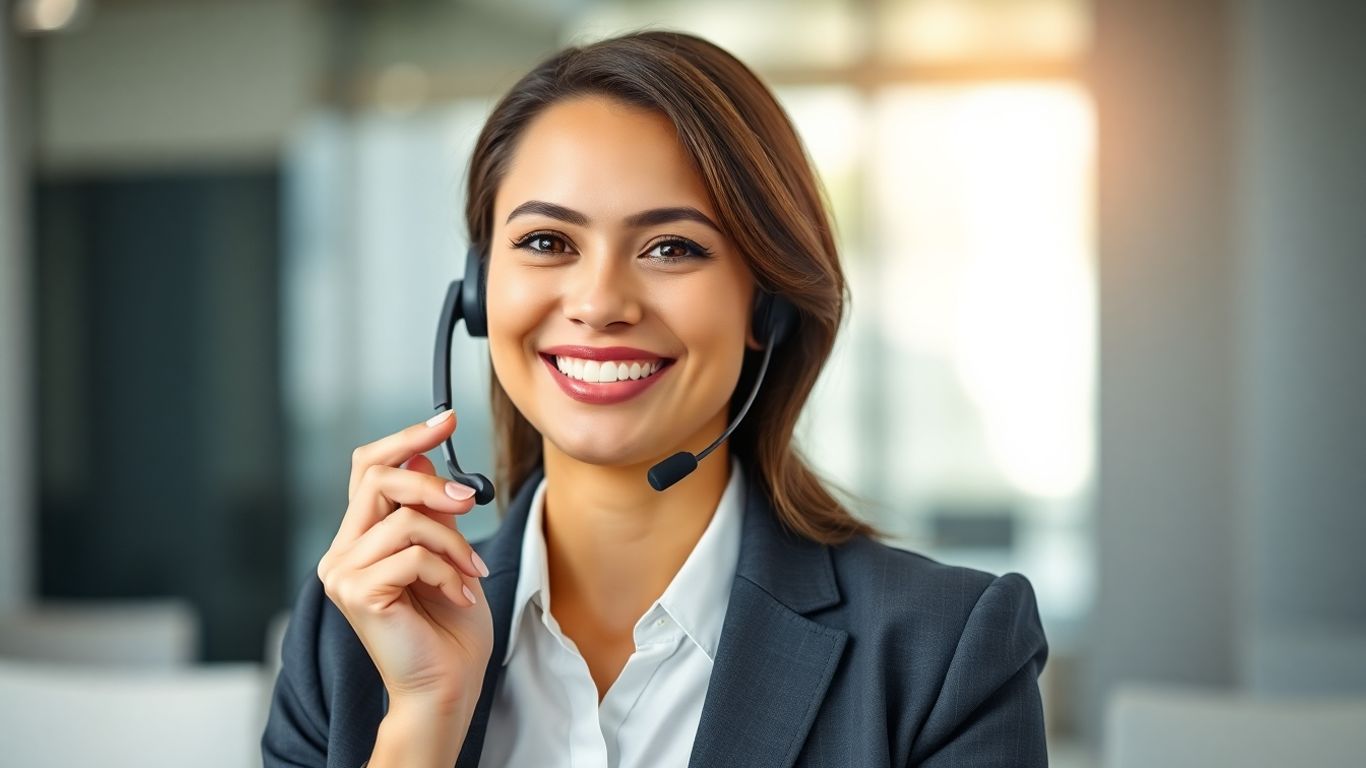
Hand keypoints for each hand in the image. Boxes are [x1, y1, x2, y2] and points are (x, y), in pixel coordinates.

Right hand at [316, 409, 493, 713]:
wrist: (447, 686)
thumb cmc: (450, 628)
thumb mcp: (447, 554)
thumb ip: (431, 512)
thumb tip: (426, 460)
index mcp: (358, 539)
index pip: (367, 469)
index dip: (405, 440)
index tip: (445, 420)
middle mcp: (340, 553)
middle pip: (378, 479)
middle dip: (432, 484)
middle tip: (471, 502)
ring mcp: (342, 573)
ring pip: (405, 518)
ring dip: (454, 543)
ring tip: (473, 573)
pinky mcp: (356, 593)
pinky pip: (412, 554)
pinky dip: (448, 570)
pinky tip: (460, 594)